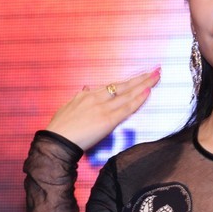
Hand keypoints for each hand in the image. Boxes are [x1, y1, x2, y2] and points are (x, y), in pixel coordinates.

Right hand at [45, 67, 160, 150]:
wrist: (56, 141)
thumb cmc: (59, 128)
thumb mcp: (67, 107)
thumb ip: (79, 98)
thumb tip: (86, 88)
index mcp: (86, 95)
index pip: (112, 87)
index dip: (126, 82)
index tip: (137, 77)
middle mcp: (96, 98)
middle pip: (123, 86)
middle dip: (140, 78)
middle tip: (155, 71)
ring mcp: (103, 108)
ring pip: (128, 94)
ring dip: (144, 84)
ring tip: (156, 77)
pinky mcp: (107, 120)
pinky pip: (127, 108)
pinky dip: (138, 100)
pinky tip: (148, 92)